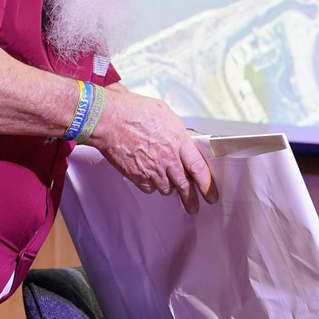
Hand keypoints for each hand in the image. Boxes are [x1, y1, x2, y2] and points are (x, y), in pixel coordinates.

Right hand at [87, 88, 217, 213]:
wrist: (108, 119)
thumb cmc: (133, 111)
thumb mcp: (164, 113)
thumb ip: (177, 131)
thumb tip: (184, 139)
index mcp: (178, 141)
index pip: (199, 168)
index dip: (207, 184)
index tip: (210, 194)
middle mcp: (168, 159)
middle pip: (184, 185)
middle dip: (191, 199)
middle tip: (194, 207)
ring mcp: (152, 169)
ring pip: (166, 188)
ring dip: (168, 187)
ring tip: (167, 184)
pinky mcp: (137, 176)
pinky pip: (148, 188)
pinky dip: (150, 185)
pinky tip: (148, 177)